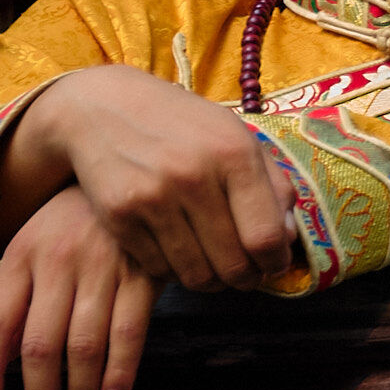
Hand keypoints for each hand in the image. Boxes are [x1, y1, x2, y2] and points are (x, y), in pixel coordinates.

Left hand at [0, 186, 160, 389]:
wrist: (130, 170)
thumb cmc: (74, 221)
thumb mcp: (34, 244)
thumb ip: (17, 297)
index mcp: (22, 254)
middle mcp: (57, 259)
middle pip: (40, 345)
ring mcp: (103, 264)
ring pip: (84, 346)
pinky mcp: (145, 269)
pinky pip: (129, 330)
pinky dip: (120, 372)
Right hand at [30, 65, 299, 291]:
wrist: (102, 107)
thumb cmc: (181, 122)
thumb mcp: (235, 134)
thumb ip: (272, 182)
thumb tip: (287, 237)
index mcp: (234, 153)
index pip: (265, 236)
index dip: (275, 262)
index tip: (274, 264)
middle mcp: (194, 177)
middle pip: (232, 263)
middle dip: (246, 278)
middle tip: (246, 275)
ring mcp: (154, 198)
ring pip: (195, 274)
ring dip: (212, 281)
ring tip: (216, 269)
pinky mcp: (120, 217)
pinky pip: (159, 270)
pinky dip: (175, 271)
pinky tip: (181, 254)